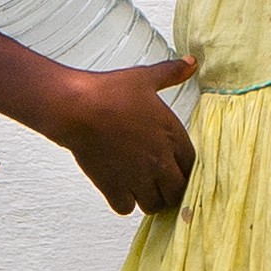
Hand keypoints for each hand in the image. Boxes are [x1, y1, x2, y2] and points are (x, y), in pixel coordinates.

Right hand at [53, 61, 197, 218]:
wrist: (78, 108)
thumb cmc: (110, 92)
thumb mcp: (146, 78)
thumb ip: (172, 73)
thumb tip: (192, 62)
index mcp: (172, 136)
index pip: (193, 165)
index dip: (185, 167)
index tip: (178, 165)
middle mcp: (159, 161)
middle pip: (177, 191)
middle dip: (172, 188)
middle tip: (163, 182)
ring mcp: (137, 177)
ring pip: (154, 205)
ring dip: (151, 198)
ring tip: (144, 187)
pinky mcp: (113, 187)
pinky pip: (126, 208)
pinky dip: (125, 203)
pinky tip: (121, 189)